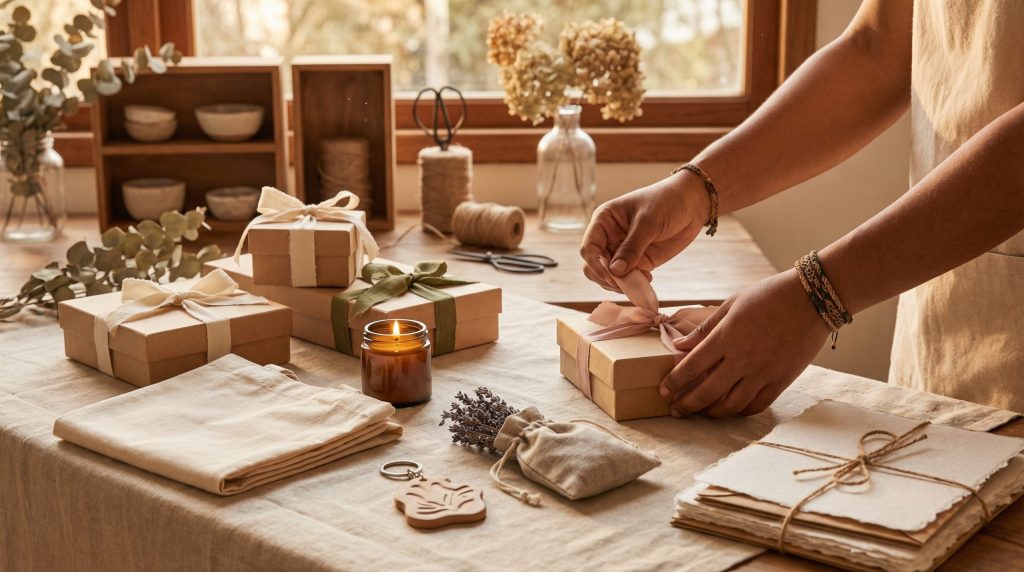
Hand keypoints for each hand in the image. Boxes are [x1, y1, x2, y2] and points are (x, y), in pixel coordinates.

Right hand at [580, 171, 710, 291]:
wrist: (692, 203)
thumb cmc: (666, 201)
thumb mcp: (648, 222)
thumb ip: (631, 247)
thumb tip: (615, 271)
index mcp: (604, 221)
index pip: (589, 248)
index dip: (596, 265)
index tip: (612, 276)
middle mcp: (609, 237)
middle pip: (594, 266)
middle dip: (606, 278)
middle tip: (623, 284)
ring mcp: (623, 251)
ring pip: (609, 276)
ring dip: (620, 284)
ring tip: (638, 283)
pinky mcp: (638, 261)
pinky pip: (628, 279)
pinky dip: (633, 285)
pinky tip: (647, 280)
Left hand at [659, 270, 831, 416]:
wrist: (813, 299)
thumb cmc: (769, 296)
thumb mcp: (732, 304)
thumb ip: (704, 329)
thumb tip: (679, 346)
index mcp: (726, 337)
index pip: (692, 367)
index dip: (675, 382)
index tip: (664, 390)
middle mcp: (742, 359)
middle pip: (707, 392)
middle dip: (687, 405)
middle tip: (676, 410)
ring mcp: (763, 372)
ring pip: (731, 404)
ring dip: (712, 413)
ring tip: (701, 413)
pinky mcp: (781, 380)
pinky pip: (757, 404)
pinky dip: (741, 411)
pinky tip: (732, 410)